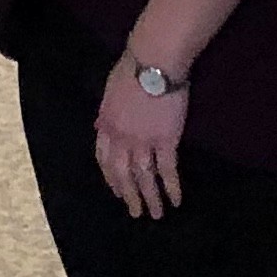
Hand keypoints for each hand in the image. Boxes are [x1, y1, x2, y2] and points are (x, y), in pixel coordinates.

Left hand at [95, 53, 189, 218]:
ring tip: (156, 214)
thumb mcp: (109, 92)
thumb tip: (101, 127)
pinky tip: (175, 200)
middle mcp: (121, 139)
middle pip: (123, 174)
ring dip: (150, 198)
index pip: (104, 159)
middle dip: (129, 196)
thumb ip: (106, 113)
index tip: (116, 191)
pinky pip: (168, 170)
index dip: (111, 177)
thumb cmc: (131, 69)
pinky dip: (171, 187)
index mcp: (106, 126)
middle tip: (135, 212)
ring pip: (144, 177)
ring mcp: (143, 142)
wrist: (152, 63)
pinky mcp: (166, 141)